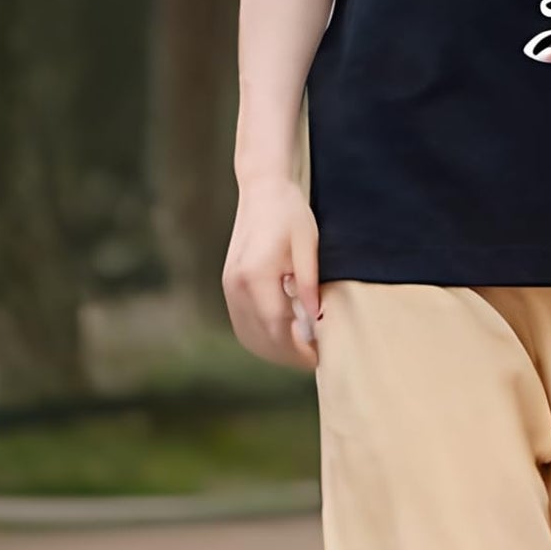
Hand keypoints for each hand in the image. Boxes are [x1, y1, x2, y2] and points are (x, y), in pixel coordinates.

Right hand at [222, 175, 321, 370]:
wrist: (262, 190)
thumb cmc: (290, 214)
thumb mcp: (308, 245)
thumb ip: (310, 284)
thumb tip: (316, 322)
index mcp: (256, 273)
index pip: (277, 326)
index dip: (299, 347)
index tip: (321, 355)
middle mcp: (236, 284)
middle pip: (261, 337)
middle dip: (289, 355)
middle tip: (316, 358)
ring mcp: (229, 286)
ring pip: (249, 336)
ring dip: (275, 350)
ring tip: (302, 351)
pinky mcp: (228, 286)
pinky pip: (242, 325)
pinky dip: (262, 338)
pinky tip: (285, 337)